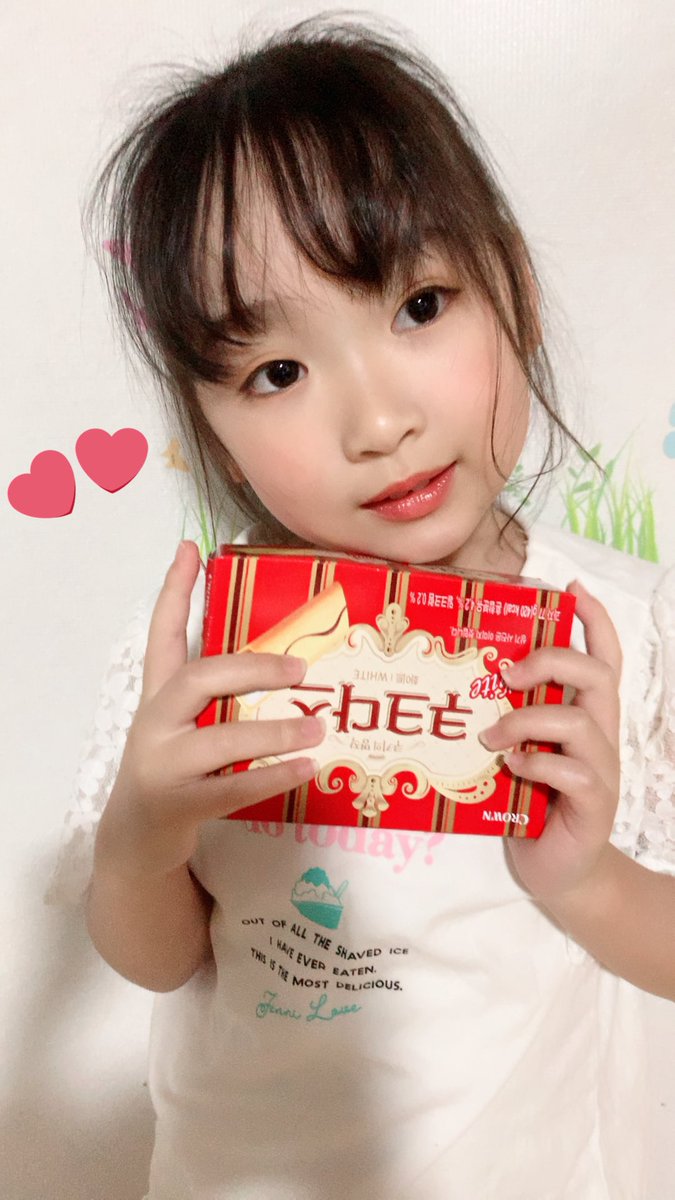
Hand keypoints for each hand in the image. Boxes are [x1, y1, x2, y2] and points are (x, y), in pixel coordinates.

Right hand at [95, 541, 323, 880]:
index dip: (173, 591)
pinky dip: (272, 775)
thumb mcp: (186, 723)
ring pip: (219, 739)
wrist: (138, 837)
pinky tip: (307, 767)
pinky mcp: (178, 804)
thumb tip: (285, 657)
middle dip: (250, 668)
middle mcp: (154, 723)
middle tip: (301, 670)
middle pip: (195, 679)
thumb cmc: (177, 769)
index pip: (161, 634)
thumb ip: (219, 692)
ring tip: (318, 725)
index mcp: (157, 696)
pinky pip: (231, 787)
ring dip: (273, 730)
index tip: (190, 548)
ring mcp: (162, 765)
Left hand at [478, 580, 621, 904]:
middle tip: (506, 674)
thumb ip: (505, 718)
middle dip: (551, 660)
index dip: (594, 620)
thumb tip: (455, 683)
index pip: (603, 656)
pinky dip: (538, 763)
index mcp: (584, 714)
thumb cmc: (530, 802)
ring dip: (527, 720)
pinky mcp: (594, 803)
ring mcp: (601, 768)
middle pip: (596, 674)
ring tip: (490, 737)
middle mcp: (599, 734)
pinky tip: (511, 769)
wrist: (559, 871)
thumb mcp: (518, 751)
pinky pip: (575, 771)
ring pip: (579, 720)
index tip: (570, 588)